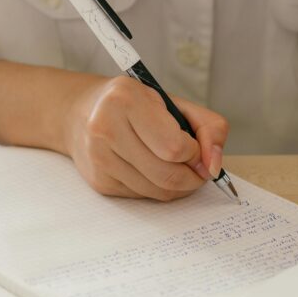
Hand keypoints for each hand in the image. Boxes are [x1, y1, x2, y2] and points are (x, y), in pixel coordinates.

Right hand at [64, 76, 228, 200]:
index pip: (174, 147)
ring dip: (178, 186)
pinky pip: (143, 197)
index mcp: (126, 100)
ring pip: (158, 191)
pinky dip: (157, 188)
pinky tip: (153, 170)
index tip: (197, 149)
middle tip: (197, 168)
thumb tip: (214, 167)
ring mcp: (99, 158)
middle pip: (168, 175)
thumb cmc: (137, 106)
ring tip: (178, 168)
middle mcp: (106, 128)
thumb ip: (209, 127)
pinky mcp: (99, 181)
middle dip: (192, 176)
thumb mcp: (175, 103)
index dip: (195, 154)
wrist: (83, 113)